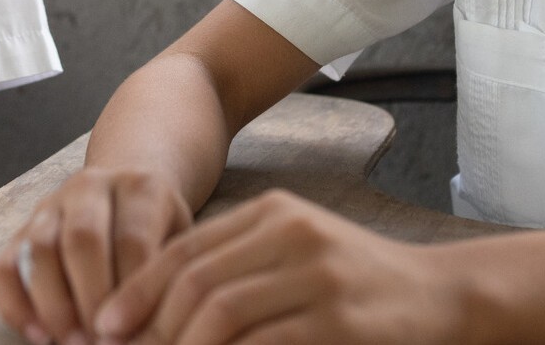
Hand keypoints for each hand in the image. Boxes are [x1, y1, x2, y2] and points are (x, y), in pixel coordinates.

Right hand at [0, 167, 194, 344]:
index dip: (130, 291)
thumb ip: (167, 276)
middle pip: (82, 239)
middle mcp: (90, 186)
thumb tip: (152, 330)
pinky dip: (15, 305)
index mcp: (140, 187)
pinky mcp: (20, 231)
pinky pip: (3, 267)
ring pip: (39, 249)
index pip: (132, 239)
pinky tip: (38, 337)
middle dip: (91, 299)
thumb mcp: (180, 241)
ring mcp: (49, 206)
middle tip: (102, 344)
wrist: (128, 196)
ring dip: (54, 305)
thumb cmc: (161, 233)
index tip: (132, 332)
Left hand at [93, 189, 470, 344]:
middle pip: (194, 282)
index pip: (184, 250)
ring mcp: (318, 275)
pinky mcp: (338, 321)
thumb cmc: (353, 282)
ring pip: (221, 314)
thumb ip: (234, 266)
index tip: (104, 327)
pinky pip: (264, 344)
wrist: (440, 297)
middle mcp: (292, 233)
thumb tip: (153, 309)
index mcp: (272, 212)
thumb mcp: (291, 252)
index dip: (137, 292)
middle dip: (149, 326)